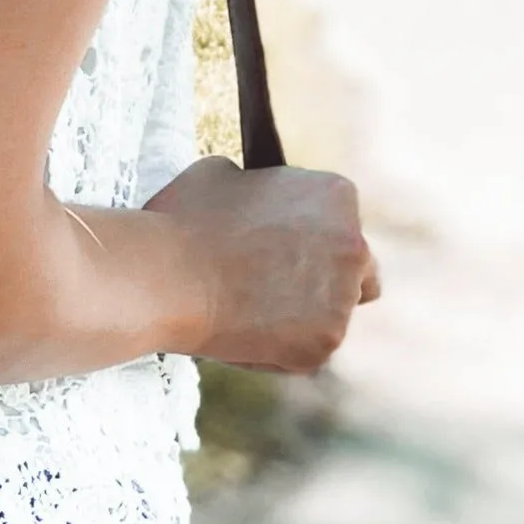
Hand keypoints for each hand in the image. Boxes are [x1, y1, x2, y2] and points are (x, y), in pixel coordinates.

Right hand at [143, 157, 379, 373]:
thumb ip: (257, 185)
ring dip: (299, 314)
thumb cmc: (185, 219)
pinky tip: (239, 331)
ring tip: (245, 307)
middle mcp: (354, 246)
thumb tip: (253, 193)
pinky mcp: (323, 345)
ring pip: (330, 314)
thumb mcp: (221, 174)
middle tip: (275, 282)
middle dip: (323, 278)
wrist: (166, 277)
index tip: (283, 243)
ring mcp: (342, 300)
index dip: (309, 232)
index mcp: (335, 195)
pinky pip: (305, 349)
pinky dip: (278, 346)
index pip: (342, 219)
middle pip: (356, 270)